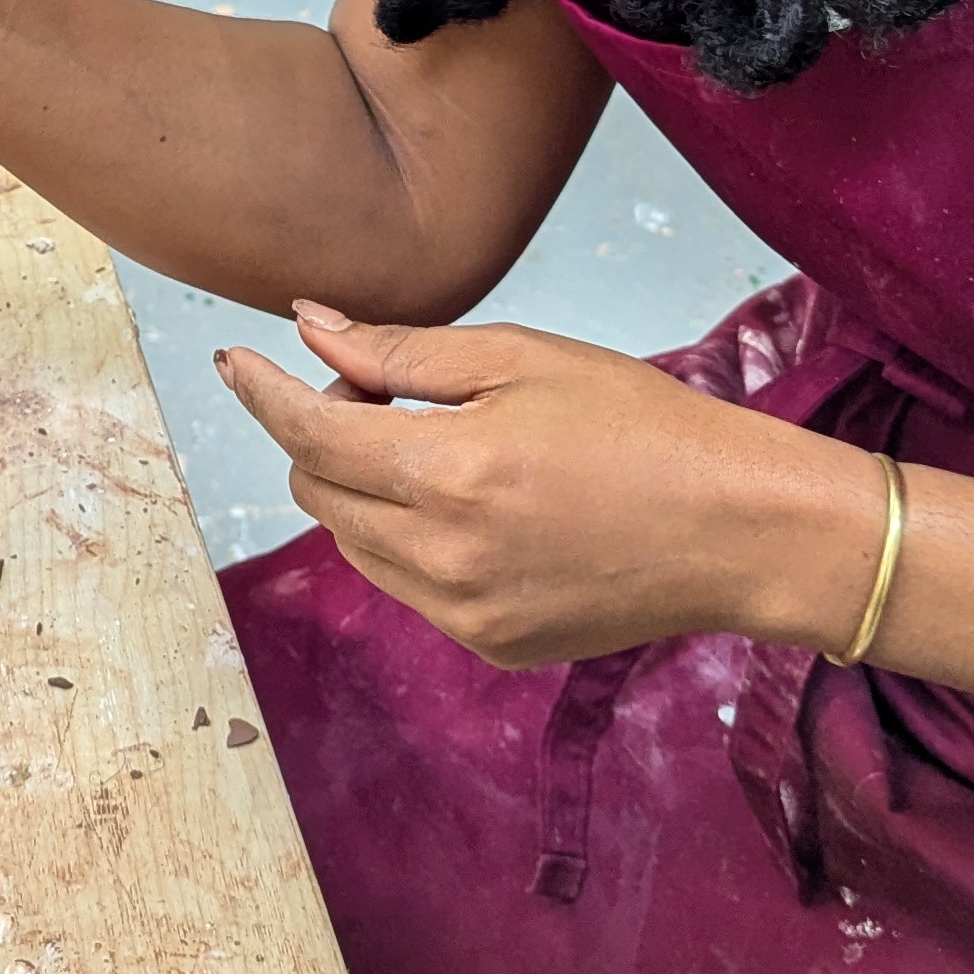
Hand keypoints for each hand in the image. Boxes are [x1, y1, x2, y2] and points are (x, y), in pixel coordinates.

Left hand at [215, 304, 877, 668]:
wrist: (740, 529)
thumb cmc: (642, 425)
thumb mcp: (523, 358)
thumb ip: (403, 350)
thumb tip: (309, 328)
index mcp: (449, 475)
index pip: (308, 436)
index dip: (261, 392)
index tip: (233, 359)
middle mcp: (443, 558)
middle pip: (319, 493)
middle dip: (325, 434)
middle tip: (388, 390)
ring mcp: (465, 615)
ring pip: (355, 544)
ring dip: (363, 489)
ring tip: (438, 444)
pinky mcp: (492, 645)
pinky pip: (407, 585)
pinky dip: (409, 538)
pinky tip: (475, 503)